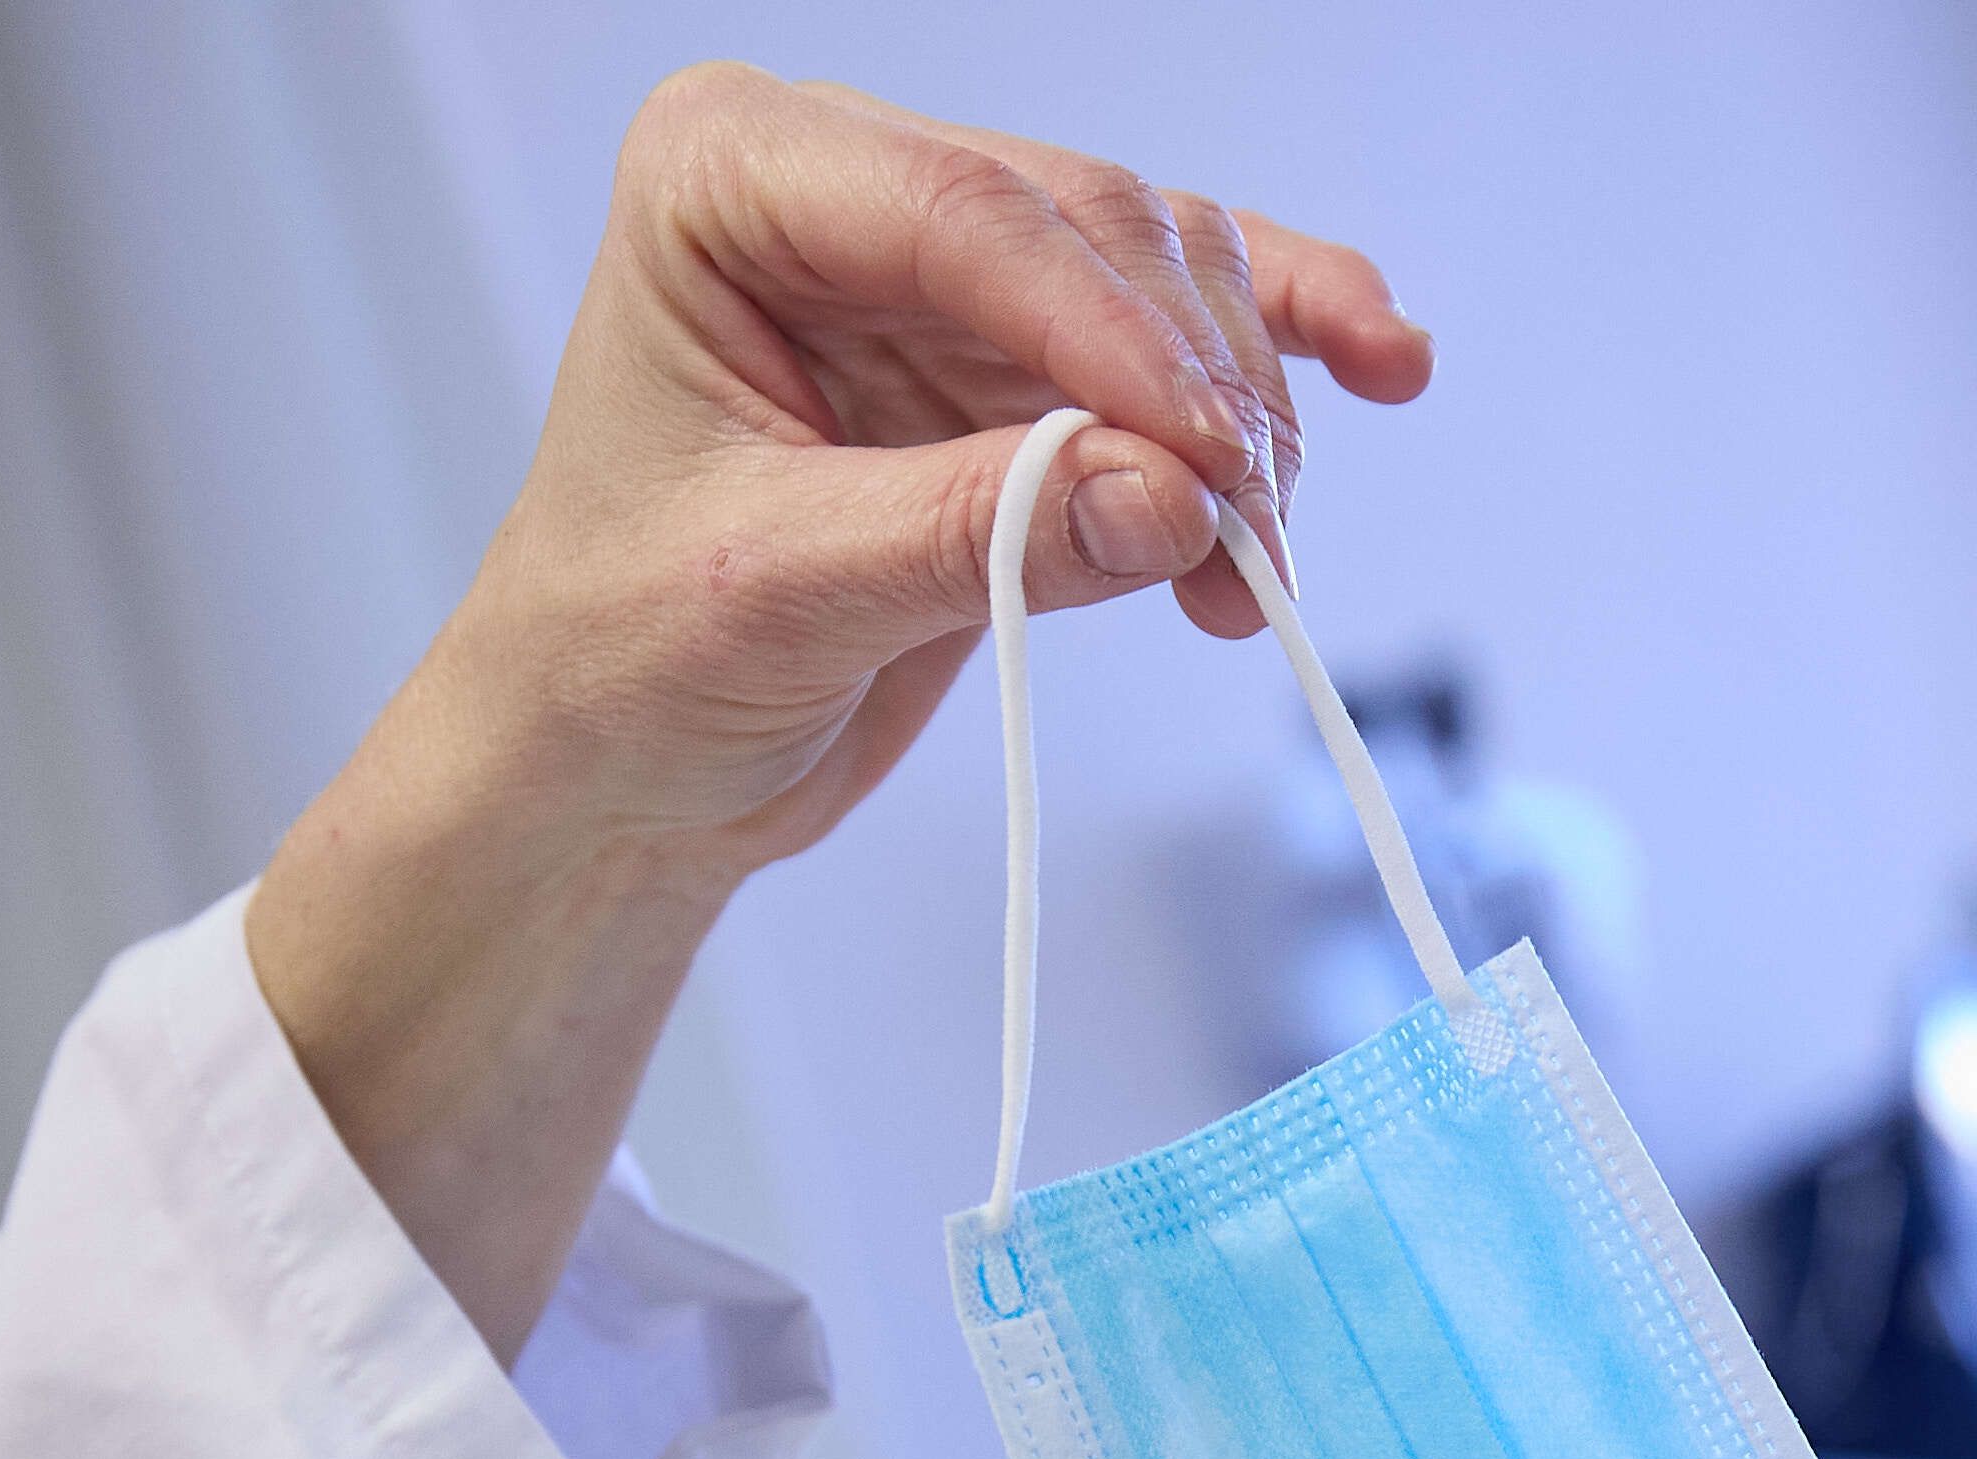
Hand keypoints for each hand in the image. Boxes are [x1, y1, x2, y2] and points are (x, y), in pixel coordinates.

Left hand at [246, 67, 1432, 1353]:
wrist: (618, 762)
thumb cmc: (621, 657)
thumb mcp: (777, 597)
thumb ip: (973, 533)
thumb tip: (1169, 499)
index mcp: (729, 178)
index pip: (962, 210)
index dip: (1112, 330)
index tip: (1214, 454)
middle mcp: (845, 187)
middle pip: (1090, 226)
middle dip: (1195, 377)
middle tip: (1251, 527)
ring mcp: (943, 272)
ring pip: (1164, 278)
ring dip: (1243, 413)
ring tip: (1254, 561)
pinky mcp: (1020, 367)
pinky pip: (1179, 344)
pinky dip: (1268, 387)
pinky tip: (1358, 404)